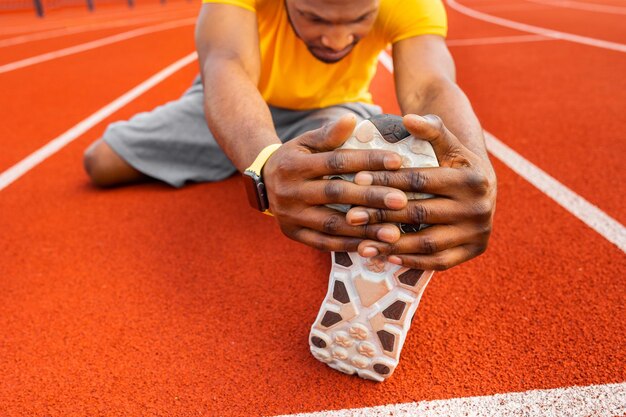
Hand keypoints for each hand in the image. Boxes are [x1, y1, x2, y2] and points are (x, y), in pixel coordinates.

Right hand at [262, 114, 409, 251]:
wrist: (261, 184)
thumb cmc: (294, 159)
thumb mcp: (305, 142)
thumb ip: (329, 134)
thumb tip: (351, 119)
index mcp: (294, 165)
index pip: (336, 161)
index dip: (367, 161)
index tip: (397, 162)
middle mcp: (290, 191)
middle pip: (336, 193)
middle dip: (371, 197)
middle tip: (402, 200)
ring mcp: (290, 216)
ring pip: (332, 224)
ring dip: (364, 229)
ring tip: (394, 232)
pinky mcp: (293, 234)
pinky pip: (324, 243)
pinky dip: (349, 245)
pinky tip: (373, 246)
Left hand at [346, 114, 496, 269]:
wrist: (483, 185)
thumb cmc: (455, 162)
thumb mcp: (447, 143)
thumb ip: (430, 129)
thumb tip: (409, 117)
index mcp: (471, 179)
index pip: (419, 181)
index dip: (386, 180)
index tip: (357, 180)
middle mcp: (478, 208)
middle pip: (420, 212)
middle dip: (382, 214)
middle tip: (351, 215)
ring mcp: (478, 232)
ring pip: (428, 241)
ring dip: (392, 244)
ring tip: (363, 243)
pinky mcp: (475, 250)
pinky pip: (439, 261)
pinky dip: (412, 261)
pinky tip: (387, 256)